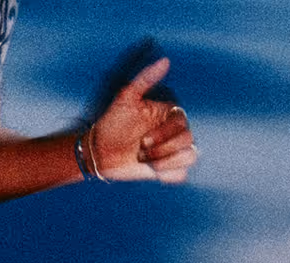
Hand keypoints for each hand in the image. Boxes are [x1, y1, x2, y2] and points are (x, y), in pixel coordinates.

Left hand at [86, 56, 194, 182]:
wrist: (99, 152)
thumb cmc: (112, 123)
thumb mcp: (125, 99)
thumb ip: (145, 79)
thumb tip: (165, 61)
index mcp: (169, 115)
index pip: (182, 124)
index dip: (164, 135)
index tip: (142, 141)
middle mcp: (175, 132)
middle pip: (188, 141)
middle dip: (162, 150)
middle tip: (139, 152)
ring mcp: (172, 150)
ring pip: (190, 157)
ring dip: (167, 162)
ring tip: (146, 162)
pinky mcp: (166, 169)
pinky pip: (181, 174)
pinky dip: (169, 174)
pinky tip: (153, 172)